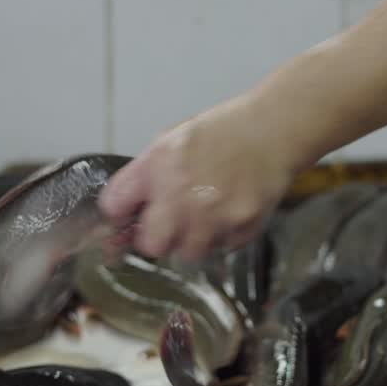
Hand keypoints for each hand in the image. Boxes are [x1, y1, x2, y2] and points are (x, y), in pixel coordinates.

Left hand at [99, 99, 298, 262]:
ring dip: (191, 240)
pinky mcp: (240, 228)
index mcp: (158, 165)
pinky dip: (221, 237)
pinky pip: (220, 249)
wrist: (273, 132)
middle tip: (167, 226)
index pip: (114, 206)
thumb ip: (146, 175)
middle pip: (150, 245)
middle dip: (156, 238)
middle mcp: (181, 193)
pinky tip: (228, 211)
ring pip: (187, 253)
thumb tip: (123, 210)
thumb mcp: (172, 140)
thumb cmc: (223, 133)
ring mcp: (213, 215)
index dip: (119, 213)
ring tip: (204, 217)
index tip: (127, 216)